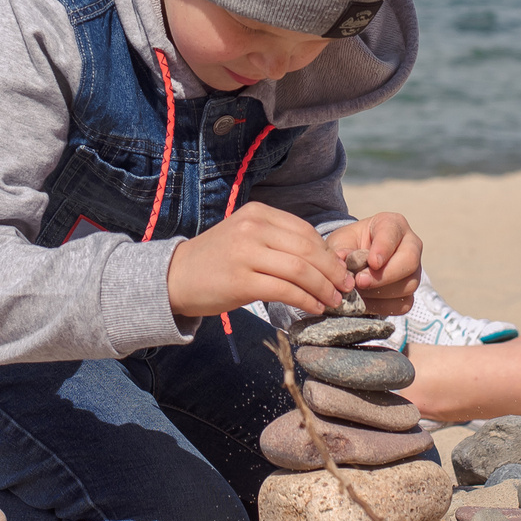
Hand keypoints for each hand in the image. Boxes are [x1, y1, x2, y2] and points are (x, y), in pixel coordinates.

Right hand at [165, 200, 350, 319]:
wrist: (175, 277)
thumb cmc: (217, 261)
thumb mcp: (247, 237)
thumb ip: (280, 242)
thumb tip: (326, 261)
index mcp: (257, 213)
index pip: (305, 232)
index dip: (328, 254)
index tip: (341, 271)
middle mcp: (252, 228)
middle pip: (307, 250)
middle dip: (332, 272)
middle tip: (346, 289)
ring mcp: (245, 253)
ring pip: (300, 270)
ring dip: (323, 288)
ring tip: (334, 301)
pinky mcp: (241, 281)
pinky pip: (285, 291)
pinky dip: (306, 300)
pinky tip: (314, 308)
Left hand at [319, 212, 421, 315]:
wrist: (353, 264)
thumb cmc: (349, 246)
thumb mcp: (341, 242)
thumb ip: (341, 251)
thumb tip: (343, 262)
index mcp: (393, 225)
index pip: (393, 233)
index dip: (384, 248)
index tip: (372, 262)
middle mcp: (410, 246)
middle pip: (409, 261)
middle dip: (384, 275)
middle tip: (360, 281)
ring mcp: (413, 271)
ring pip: (407, 285)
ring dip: (380, 293)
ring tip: (357, 291)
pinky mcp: (410, 293)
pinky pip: (402, 304)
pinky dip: (382, 306)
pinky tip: (365, 301)